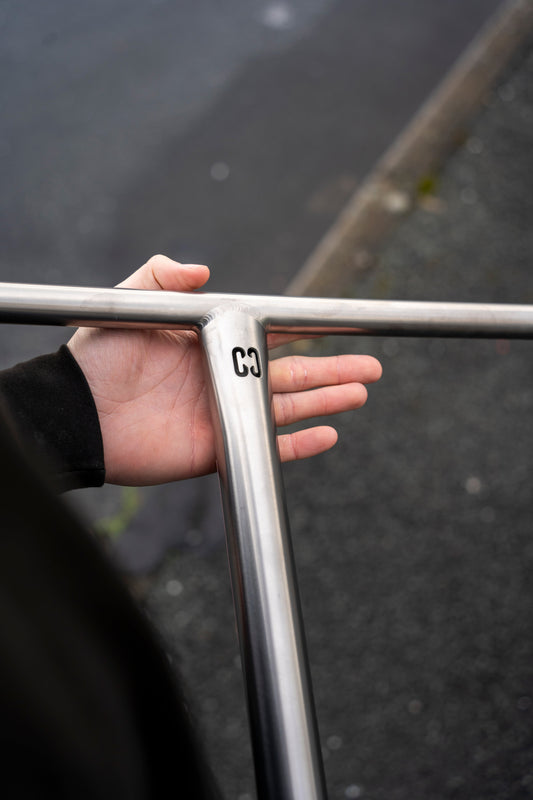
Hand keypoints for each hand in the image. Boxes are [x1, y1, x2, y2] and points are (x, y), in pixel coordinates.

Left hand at [68, 255, 381, 484]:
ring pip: (286, 407)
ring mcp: (223, 415)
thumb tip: (204, 268)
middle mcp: (222, 378)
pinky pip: (266, 445)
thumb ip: (161, 278)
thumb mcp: (131, 305)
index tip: (339, 325)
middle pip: (291, 373)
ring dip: (326, 401)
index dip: (305, 332)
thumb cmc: (99, 359)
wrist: (78, 415)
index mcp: (210, 345)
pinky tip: (329, 433)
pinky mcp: (217, 448)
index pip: (268, 335)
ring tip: (360, 391)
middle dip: (332, 369)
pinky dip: (298, 443)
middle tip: (370, 366)